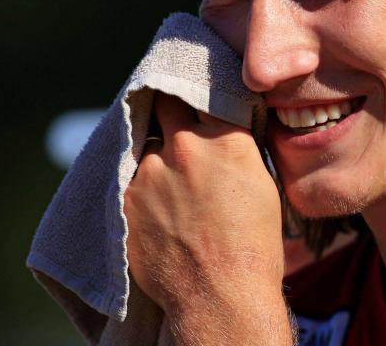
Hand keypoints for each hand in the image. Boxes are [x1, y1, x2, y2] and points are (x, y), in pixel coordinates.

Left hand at [123, 92, 284, 317]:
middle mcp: (183, 146)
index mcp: (225, 138)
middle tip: (173, 117)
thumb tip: (222, 131)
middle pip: (165, 103)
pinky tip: (154, 205)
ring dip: (154, 156)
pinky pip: (127, 179)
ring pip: (145, 146)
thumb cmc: (252, 244)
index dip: (196, 92)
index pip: (202, 91)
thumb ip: (235, 148)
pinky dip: (139, 186)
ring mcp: (149, 172)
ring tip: (166, 180)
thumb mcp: (261, 183)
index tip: (193, 93)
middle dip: (168, 107)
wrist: (219, 294)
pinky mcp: (124, 200)